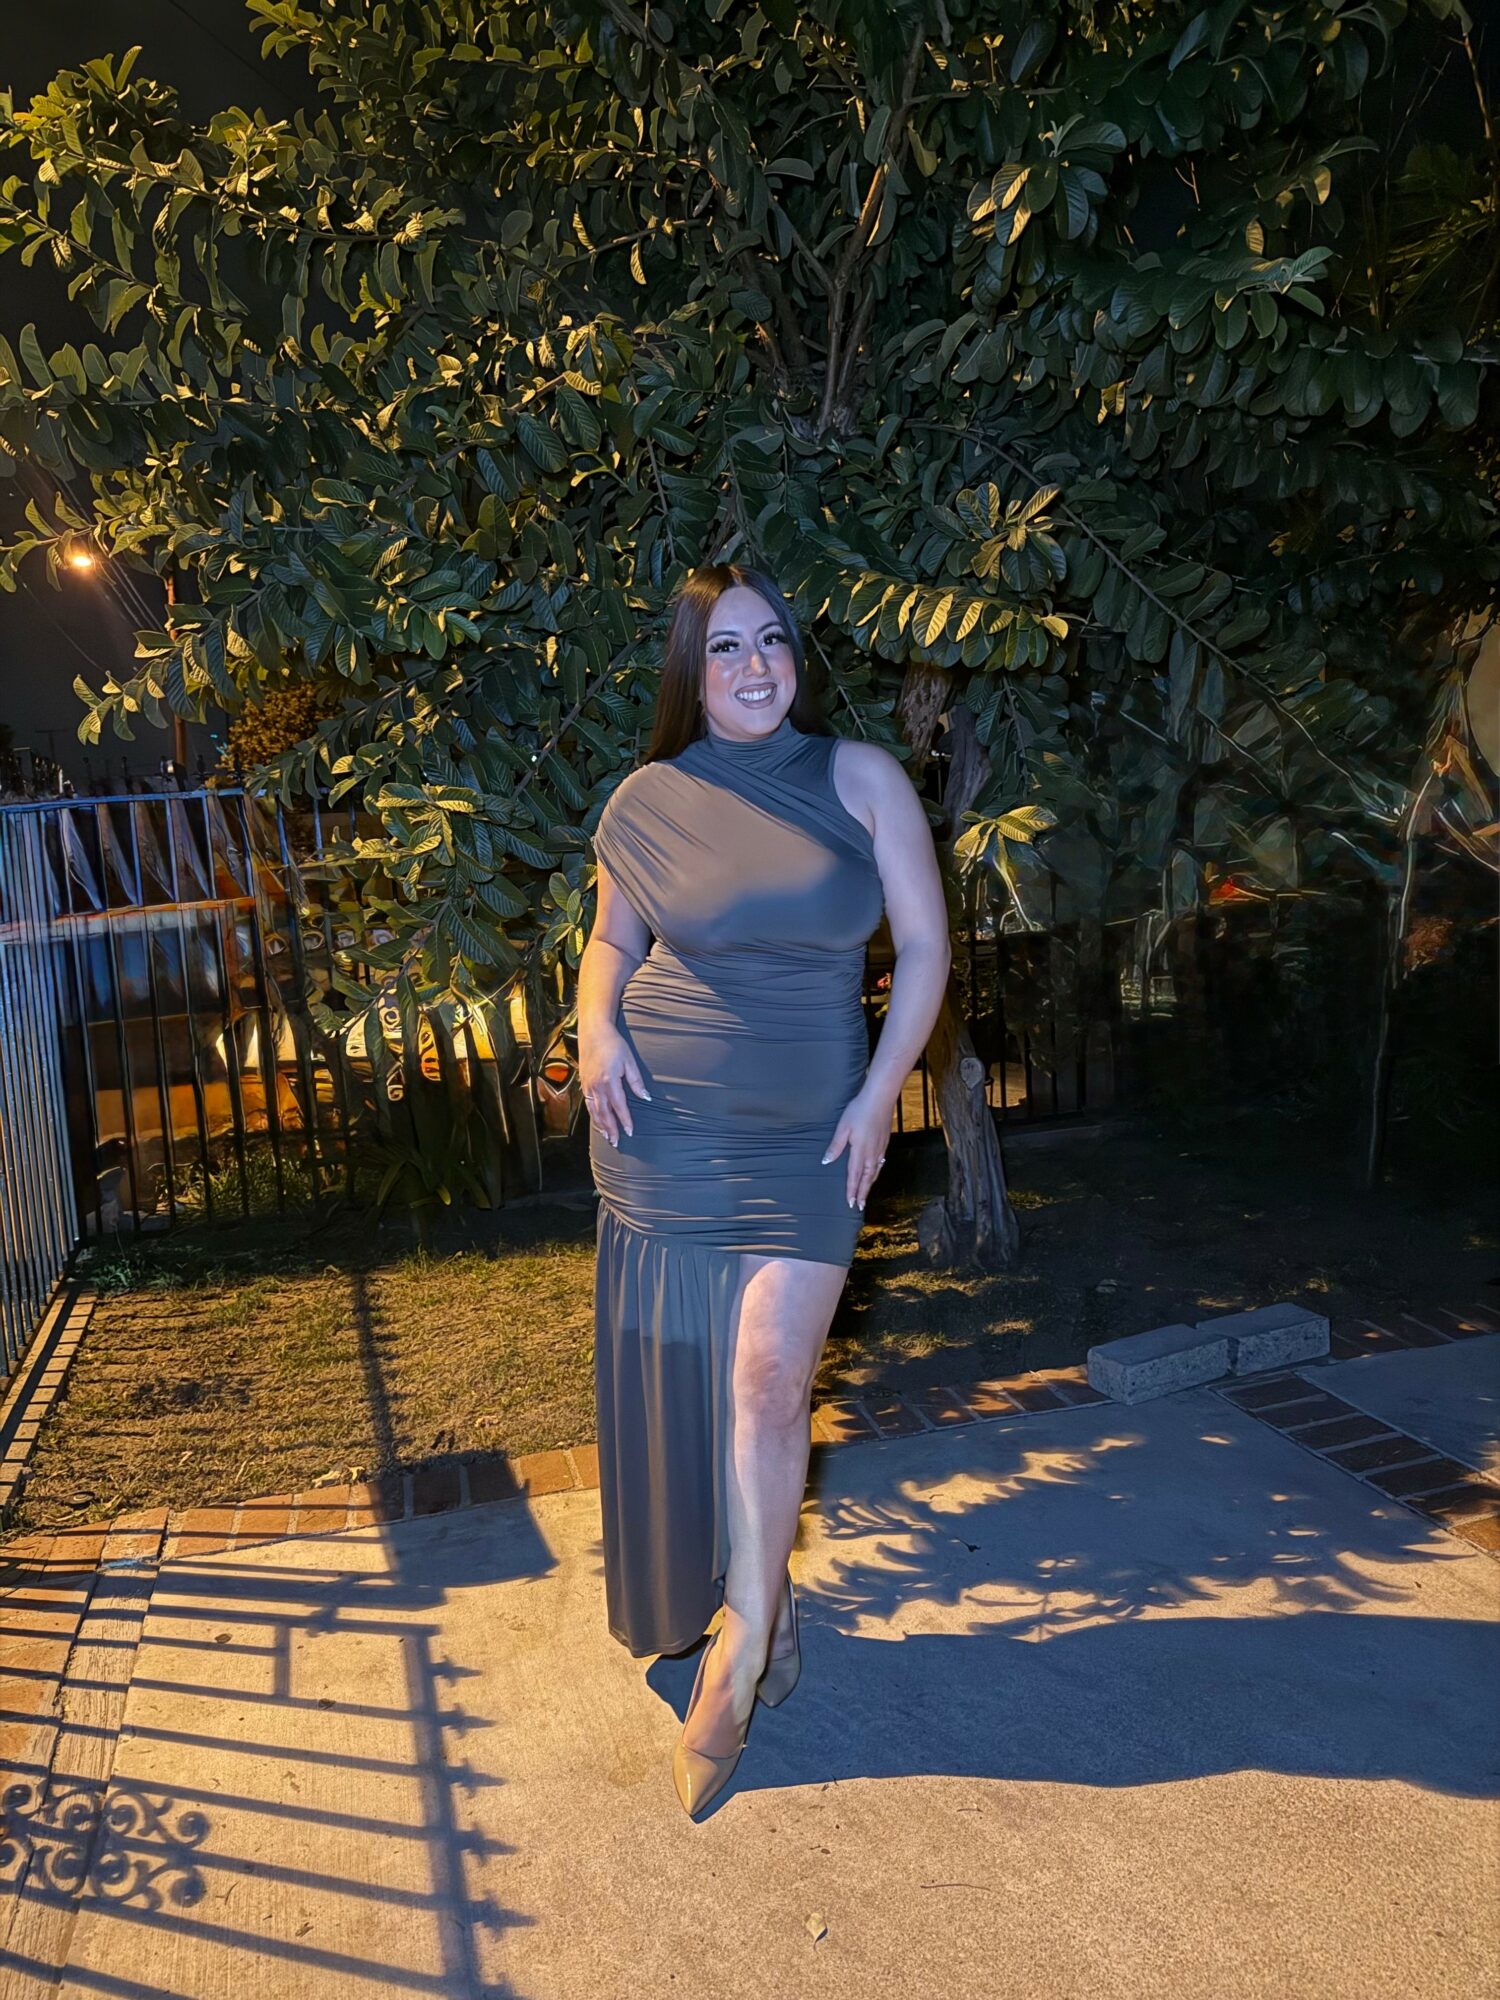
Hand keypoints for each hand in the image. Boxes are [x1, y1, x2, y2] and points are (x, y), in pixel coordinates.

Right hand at [579, 1024, 650, 1146]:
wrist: (593, 1033)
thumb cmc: (614, 1045)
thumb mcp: (629, 1061)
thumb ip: (636, 1082)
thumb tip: (646, 1098)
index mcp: (610, 1081)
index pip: (619, 1106)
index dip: (625, 1120)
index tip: (630, 1132)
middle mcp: (597, 1086)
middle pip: (604, 1113)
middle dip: (611, 1129)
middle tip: (617, 1142)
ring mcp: (588, 1085)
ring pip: (595, 1111)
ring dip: (601, 1125)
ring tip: (607, 1137)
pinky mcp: (584, 1083)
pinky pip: (589, 1104)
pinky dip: (593, 1115)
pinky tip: (597, 1121)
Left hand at [821, 1083, 895, 1209]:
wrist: (880, 1098)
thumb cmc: (859, 1110)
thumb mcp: (843, 1127)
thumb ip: (835, 1146)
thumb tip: (826, 1161)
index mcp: (859, 1151)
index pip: (854, 1176)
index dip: (852, 1190)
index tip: (850, 1203)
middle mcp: (872, 1153)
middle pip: (867, 1178)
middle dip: (862, 1193)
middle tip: (859, 1206)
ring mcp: (880, 1148)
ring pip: (875, 1172)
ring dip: (870, 1185)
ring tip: (866, 1195)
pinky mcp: (885, 1142)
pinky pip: (881, 1163)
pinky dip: (876, 1173)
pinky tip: (875, 1172)